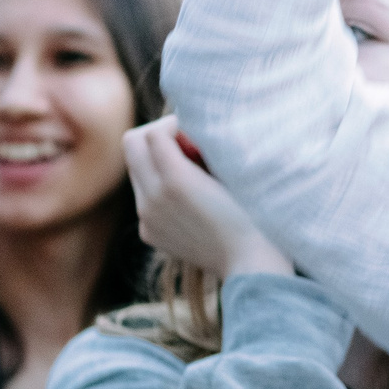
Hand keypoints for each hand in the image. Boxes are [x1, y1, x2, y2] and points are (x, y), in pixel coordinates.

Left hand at [123, 115, 288, 277]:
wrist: (252, 264)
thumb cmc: (255, 212)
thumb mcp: (233, 171)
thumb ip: (204, 146)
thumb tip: (188, 129)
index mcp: (176, 179)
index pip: (154, 131)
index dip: (174, 123)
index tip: (195, 130)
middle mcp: (153, 198)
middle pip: (132, 145)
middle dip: (156, 136)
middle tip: (185, 142)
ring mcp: (147, 218)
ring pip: (136, 170)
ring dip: (156, 162)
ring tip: (189, 172)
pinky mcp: (149, 233)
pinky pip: (143, 197)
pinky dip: (159, 189)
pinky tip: (188, 200)